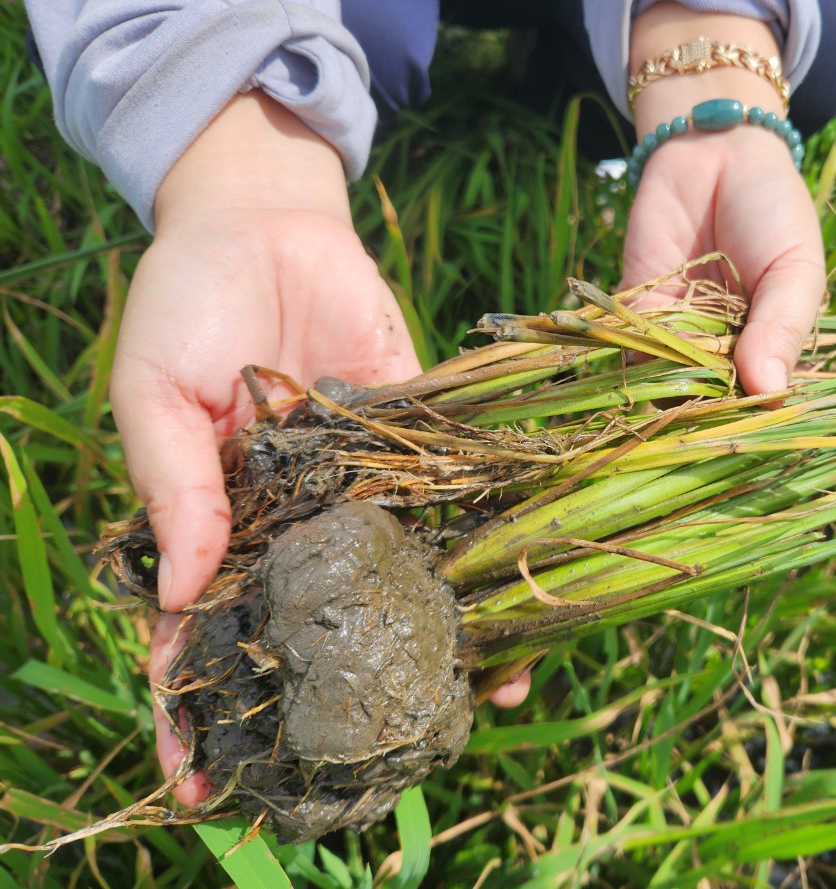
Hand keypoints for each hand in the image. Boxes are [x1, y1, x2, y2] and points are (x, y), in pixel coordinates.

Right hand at [114, 93, 526, 806]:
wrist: (268, 225)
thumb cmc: (185, 304)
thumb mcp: (154, 391)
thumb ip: (173, 484)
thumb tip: (177, 588)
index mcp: (216, 519)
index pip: (198, 631)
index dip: (196, 708)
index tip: (203, 785)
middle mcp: (292, 519)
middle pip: (304, 625)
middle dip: (318, 698)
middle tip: (339, 776)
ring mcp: (356, 488)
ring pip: (387, 580)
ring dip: (419, 643)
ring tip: (454, 715)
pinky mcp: (413, 445)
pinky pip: (445, 505)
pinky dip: (473, 551)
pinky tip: (507, 607)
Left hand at [622, 5, 825, 395]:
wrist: (716, 150)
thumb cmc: (773, 210)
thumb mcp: (794, 270)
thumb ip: (781, 329)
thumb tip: (768, 393)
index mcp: (768, 348)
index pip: (756, 400)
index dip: (747, 420)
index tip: (741, 433)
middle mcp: (721, 350)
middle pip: (708, 400)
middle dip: (699, 415)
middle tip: (696, 423)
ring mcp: (677, 332)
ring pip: (665, 381)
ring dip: (660, 395)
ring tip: (666, 404)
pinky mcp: (635, 308)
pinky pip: (628, 346)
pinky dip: (628, 360)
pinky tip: (634, 371)